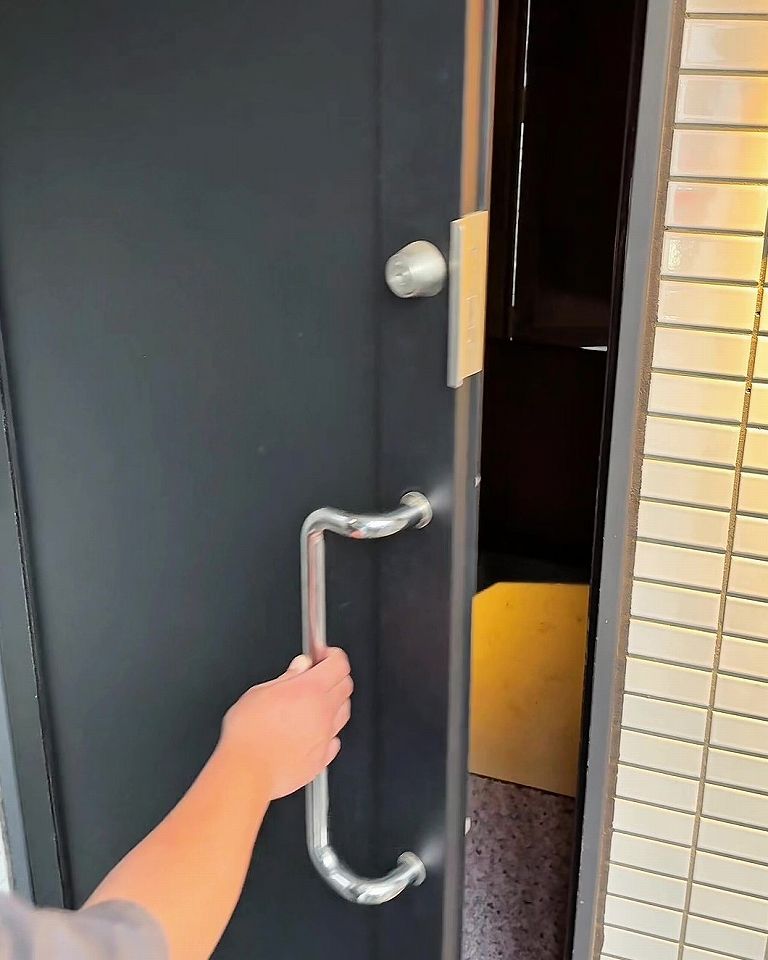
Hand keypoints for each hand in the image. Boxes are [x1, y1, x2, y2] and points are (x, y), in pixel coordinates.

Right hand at [219, 648, 352, 799]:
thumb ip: (287, 677)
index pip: (339, 663)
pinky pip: (335, 740)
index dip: (331, 655)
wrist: (247, 772)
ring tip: (313, 703)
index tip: (322, 655)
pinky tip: (311, 731)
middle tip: (316, 675)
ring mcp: (325, 736)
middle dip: (335, 675)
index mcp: (311, 689)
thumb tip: (300, 667)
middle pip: (346, 685)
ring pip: (343, 712)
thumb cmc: (248, 734)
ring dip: (334, 702)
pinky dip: (328, 732)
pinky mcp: (322, 758)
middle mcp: (324, 712)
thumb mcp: (260, 692)